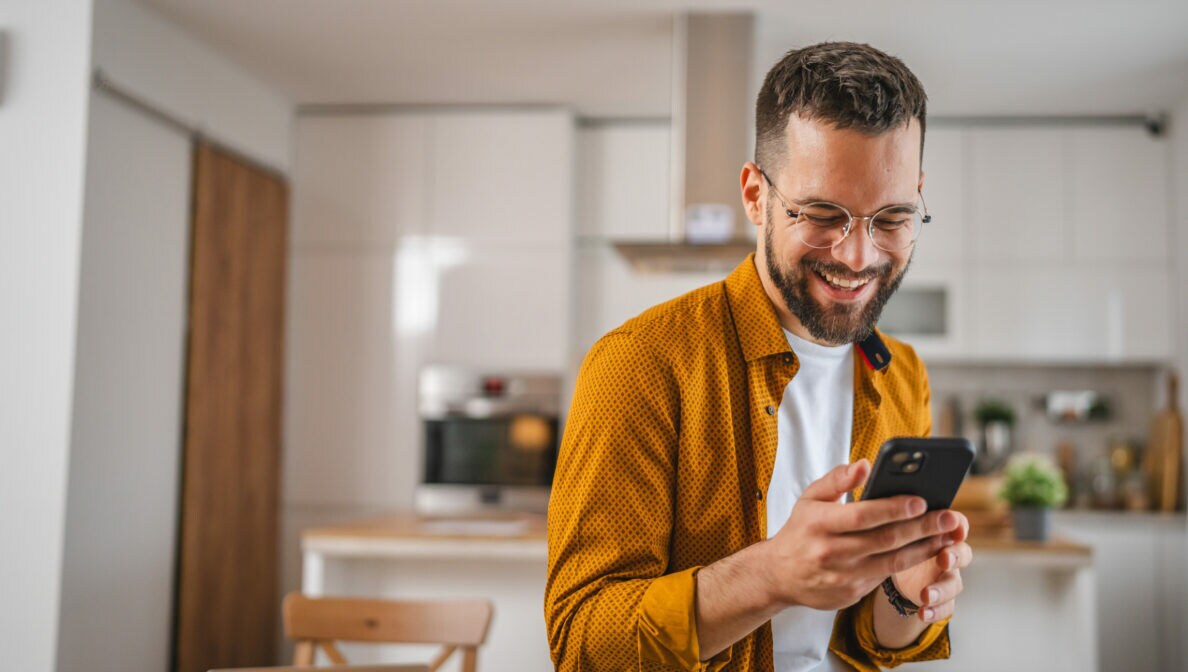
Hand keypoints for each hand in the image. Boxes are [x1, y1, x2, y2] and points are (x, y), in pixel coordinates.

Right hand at [762, 460, 960, 610]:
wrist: (779, 575)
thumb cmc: (801, 530)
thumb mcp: (810, 499)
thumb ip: (837, 479)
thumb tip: (865, 464)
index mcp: (818, 524)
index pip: (862, 515)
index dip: (893, 508)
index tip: (921, 500)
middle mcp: (830, 552)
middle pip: (884, 539)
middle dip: (922, 527)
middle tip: (950, 517)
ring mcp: (842, 576)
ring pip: (892, 562)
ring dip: (925, 549)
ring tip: (947, 536)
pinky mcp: (851, 593)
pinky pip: (886, 577)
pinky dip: (910, 564)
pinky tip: (928, 551)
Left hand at [892, 512, 971, 622]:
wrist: (891, 564)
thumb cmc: (894, 536)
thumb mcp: (892, 522)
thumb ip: (893, 510)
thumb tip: (874, 486)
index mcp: (939, 530)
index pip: (956, 523)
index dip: (957, 524)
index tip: (953, 525)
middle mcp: (948, 551)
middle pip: (962, 553)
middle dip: (955, 556)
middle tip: (944, 558)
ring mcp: (946, 576)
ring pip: (954, 583)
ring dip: (943, 589)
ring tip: (926, 595)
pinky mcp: (941, 597)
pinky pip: (947, 606)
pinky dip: (937, 610)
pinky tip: (922, 612)